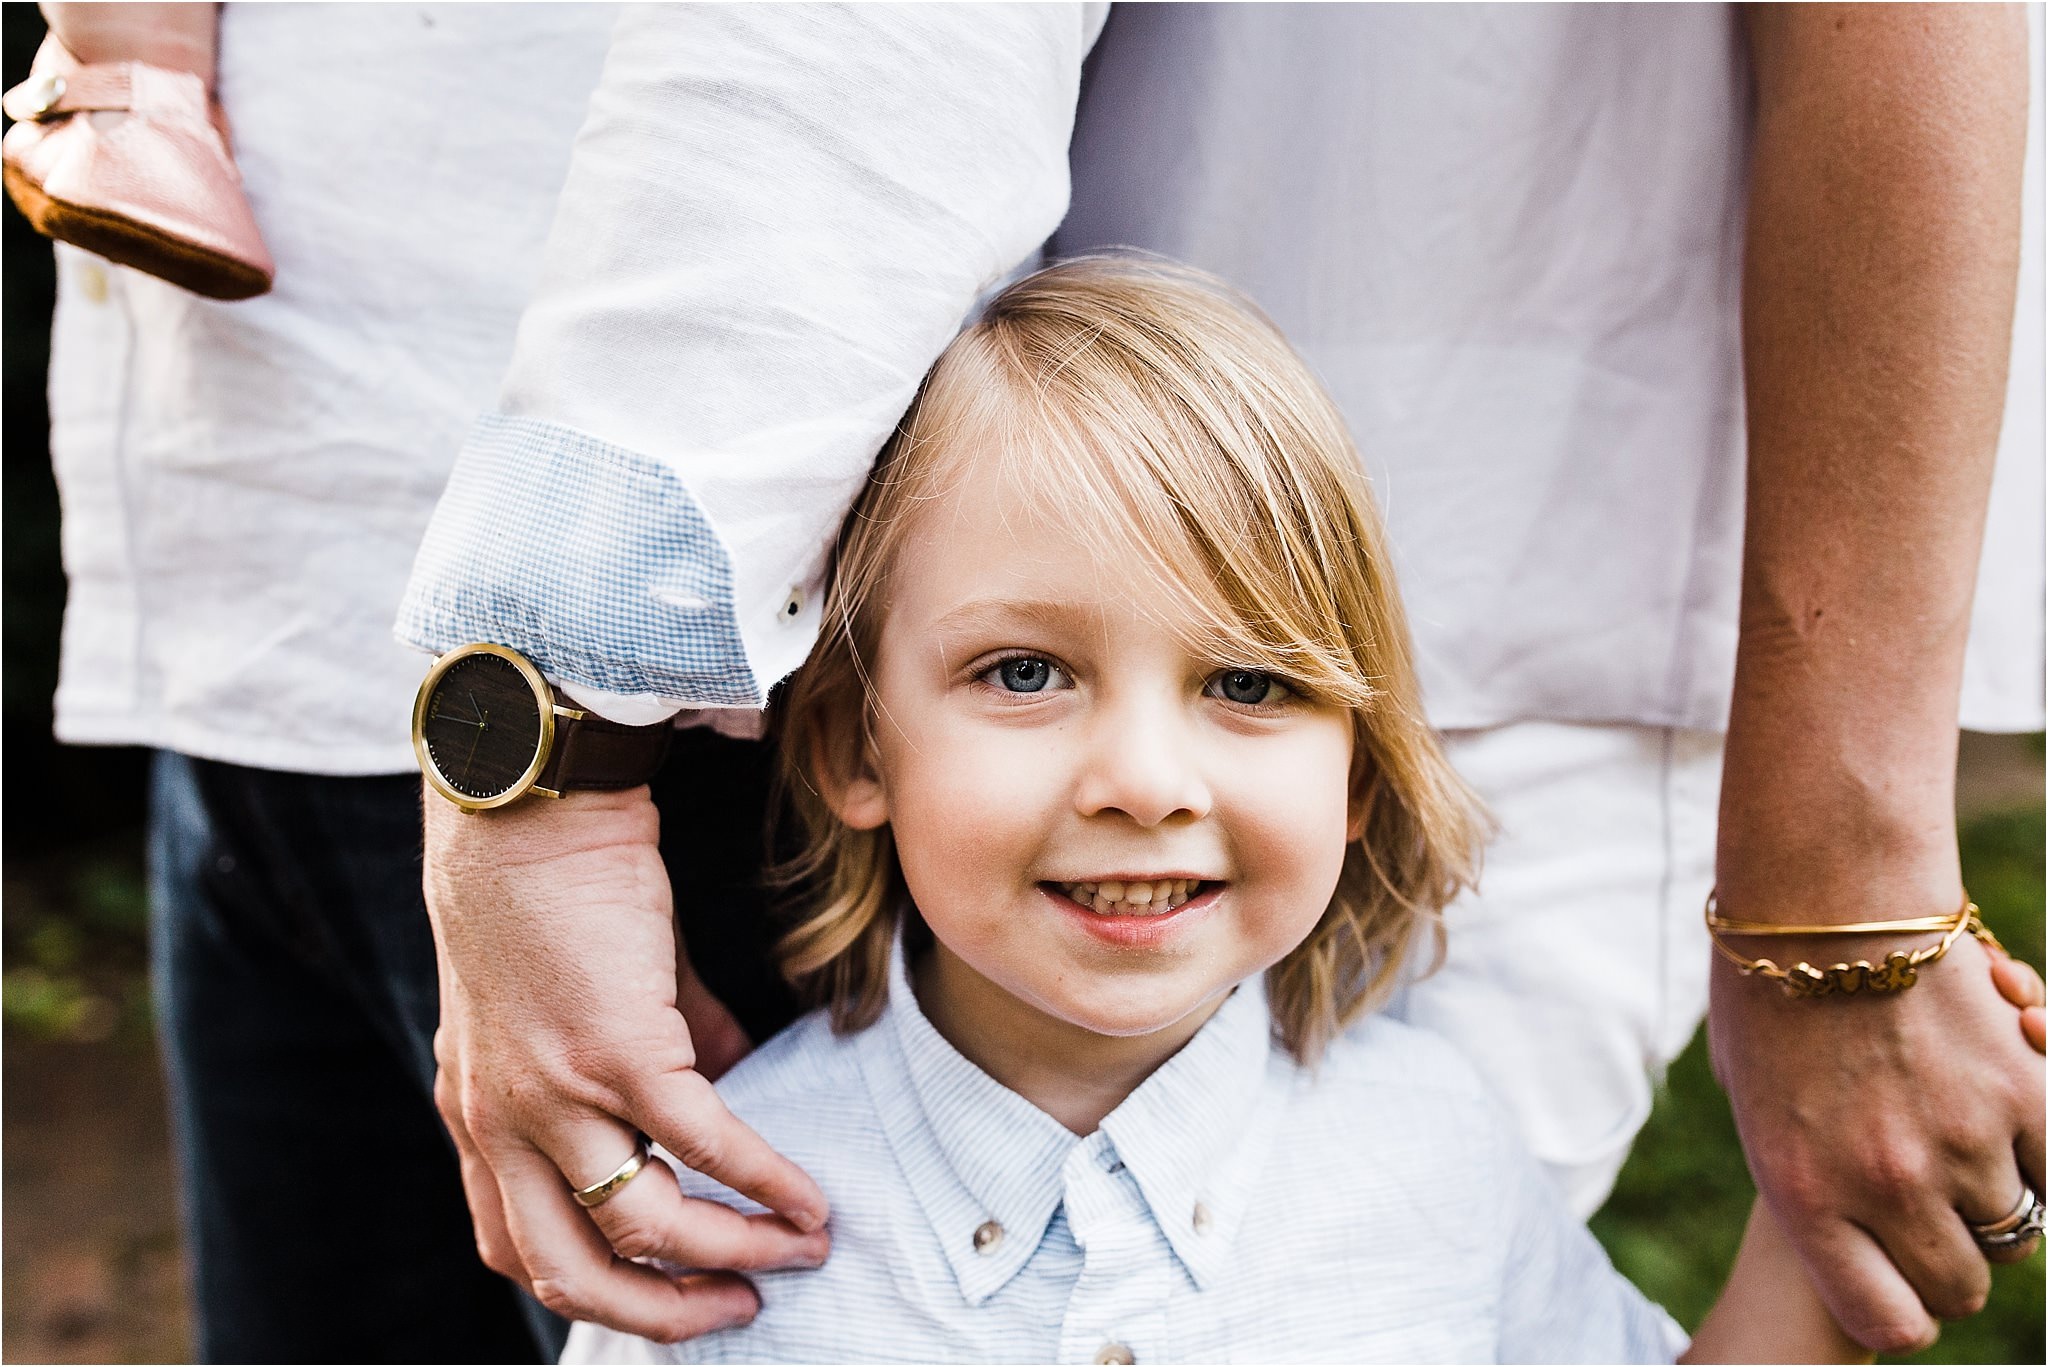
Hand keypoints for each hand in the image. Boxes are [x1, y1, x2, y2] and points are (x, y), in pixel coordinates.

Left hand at [423, 783, 829, 1340]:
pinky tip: (807, 1194)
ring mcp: (555, 1091)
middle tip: (739, 1306)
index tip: (667, 1289)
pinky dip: (765, 1182)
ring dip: (730, 1254)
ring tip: (796, 1249)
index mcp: (479, 1115)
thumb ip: (643, 1052)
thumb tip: (728, 1076)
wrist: (528, 807)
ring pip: (645, 1224)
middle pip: (573, 1269)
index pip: (517, 1246)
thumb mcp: (576, 992)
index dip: (595, 1286)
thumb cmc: (550, 887)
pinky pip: (703, 1144)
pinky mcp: (615, 1048)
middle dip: (665, 1311)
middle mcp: (502, 1121)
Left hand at [1709, 929, 2044, 1352]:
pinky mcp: (2025, 1093)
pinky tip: (2001, 1099)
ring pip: (2017, 1227)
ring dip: (1993, 1194)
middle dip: (1950, 1254)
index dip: (1902, 1306)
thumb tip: (1828, 1207)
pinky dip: (2039, 1148)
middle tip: (1931, 1203)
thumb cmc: (1767, 985)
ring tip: (1954, 1130)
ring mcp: (1963, 1144)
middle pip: (1961, 1285)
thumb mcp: (1748, 1094)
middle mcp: (1886, 1186)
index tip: (1900, 1279)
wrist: (1821, 894)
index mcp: (1804, 1196)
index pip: (1889, 1322)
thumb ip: (1796, 1163)